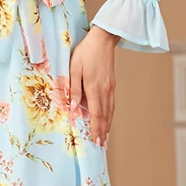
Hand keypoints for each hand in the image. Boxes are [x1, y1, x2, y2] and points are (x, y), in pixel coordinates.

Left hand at [69, 26, 118, 146]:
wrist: (103, 40)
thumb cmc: (85, 52)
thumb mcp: (74, 69)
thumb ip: (74, 89)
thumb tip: (74, 108)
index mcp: (94, 88)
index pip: (96, 113)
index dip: (96, 129)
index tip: (96, 140)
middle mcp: (105, 90)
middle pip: (105, 116)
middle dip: (103, 131)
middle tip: (101, 145)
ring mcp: (110, 88)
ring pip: (110, 111)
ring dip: (108, 125)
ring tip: (105, 137)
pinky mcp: (112, 84)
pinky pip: (111, 104)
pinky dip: (110, 115)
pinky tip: (108, 119)